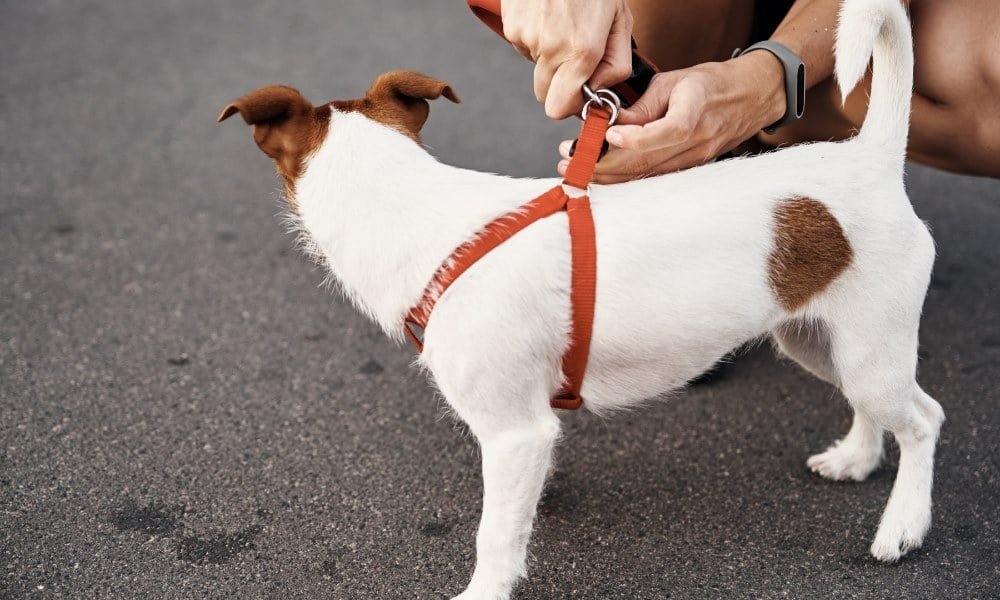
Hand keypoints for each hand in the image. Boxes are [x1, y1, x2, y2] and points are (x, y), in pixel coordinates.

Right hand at [501, 0, 632, 118]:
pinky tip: (547, 16)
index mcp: (581, 52)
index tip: (580, 93)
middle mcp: (551, 49)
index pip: (559, 108)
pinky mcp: (511, 27)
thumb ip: (616, 64)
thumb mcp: (621, 21)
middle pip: (545, 96)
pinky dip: (535, 38)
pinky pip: (524, 47)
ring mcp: (527, 38)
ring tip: (562, 25)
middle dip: (559, 85)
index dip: (569, 105)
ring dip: (548, 57)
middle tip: (574, 58)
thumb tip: (598, 91)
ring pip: (535, 69)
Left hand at [557, 51, 786, 182]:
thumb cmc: (711, 85)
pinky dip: (626, 179)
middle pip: (648, 162)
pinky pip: (653, 179)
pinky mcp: (690, 170)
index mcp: (695, 112)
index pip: (667, 132)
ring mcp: (695, 161)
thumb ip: (642, 106)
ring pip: (646, 176)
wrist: (750, 99)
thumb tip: (609, 123)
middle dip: (604, 165)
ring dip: (609, 176)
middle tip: (571, 160)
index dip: (634, 139)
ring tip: (578, 170)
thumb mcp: (674, 82)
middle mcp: (697, 142)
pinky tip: (602, 176)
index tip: (606, 135)